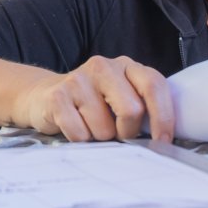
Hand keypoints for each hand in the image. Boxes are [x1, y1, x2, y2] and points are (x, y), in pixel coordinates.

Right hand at [19, 55, 174, 142]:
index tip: (163, 141)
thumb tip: (163, 140)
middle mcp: (104, 66)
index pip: (154, 86)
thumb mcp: (121, 97)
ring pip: (104, 129)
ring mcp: (79, 79)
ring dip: (100, 138)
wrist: (44, 96)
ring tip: (90, 126)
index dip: (163, 117)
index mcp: (127, 66)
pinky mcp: (57, 96)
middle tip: (117, 133)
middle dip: (127, 131)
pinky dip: (80, 140)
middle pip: (131, 110)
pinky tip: (74, 126)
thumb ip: (143, 107)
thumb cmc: (92, 104)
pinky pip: (80, 134)